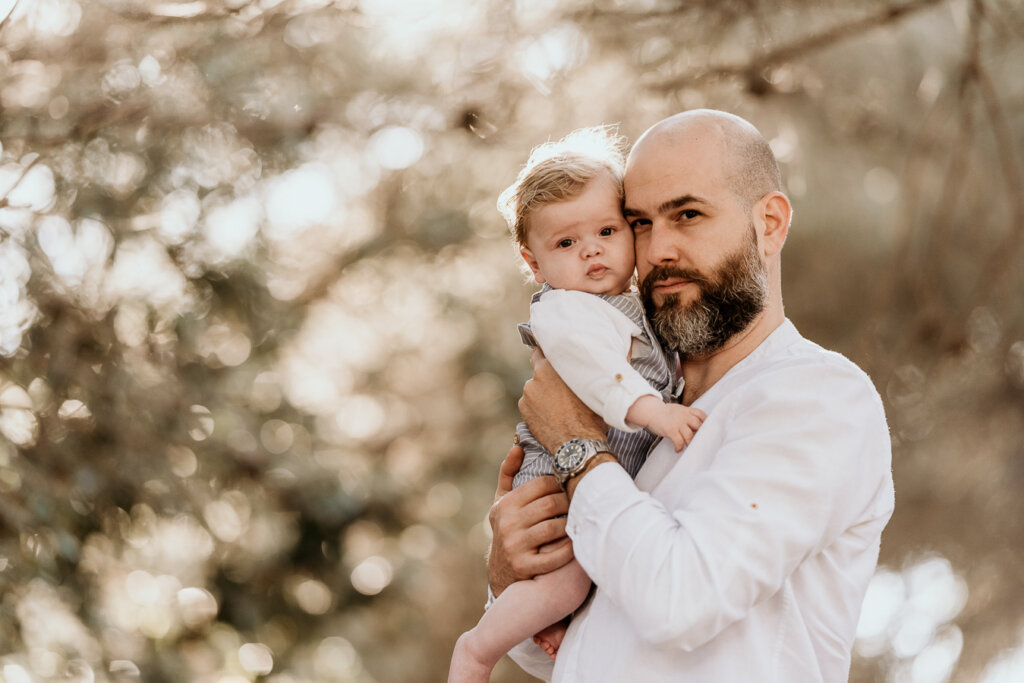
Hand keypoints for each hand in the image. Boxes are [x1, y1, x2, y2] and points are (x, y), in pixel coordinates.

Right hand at [487, 446, 571, 594]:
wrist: (501, 573)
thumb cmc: (508, 529)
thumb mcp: (502, 502)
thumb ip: (508, 473)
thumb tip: (518, 446)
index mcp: (505, 504)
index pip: (540, 484)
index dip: (560, 484)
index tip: (569, 487)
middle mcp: (507, 523)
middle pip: (551, 504)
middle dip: (569, 503)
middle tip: (581, 503)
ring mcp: (515, 546)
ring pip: (555, 528)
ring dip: (571, 524)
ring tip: (579, 521)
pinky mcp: (525, 567)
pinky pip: (555, 556)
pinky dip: (569, 549)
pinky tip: (575, 543)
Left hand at [518, 348, 606, 452]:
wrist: (578, 445)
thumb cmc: (593, 415)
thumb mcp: (601, 386)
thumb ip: (601, 366)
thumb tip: (620, 349)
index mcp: (554, 364)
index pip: (544, 347)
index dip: (552, 351)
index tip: (558, 356)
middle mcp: (537, 375)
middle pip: (539, 365)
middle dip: (548, 371)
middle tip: (561, 382)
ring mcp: (528, 392)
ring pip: (536, 385)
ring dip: (544, 390)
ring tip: (559, 404)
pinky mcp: (523, 408)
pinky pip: (530, 402)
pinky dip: (538, 405)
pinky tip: (552, 414)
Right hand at [647, 403, 706, 451]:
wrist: (651, 412)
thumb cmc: (665, 413)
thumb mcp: (679, 410)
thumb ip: (689, 416)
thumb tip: (699, 426)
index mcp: (687, 410)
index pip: (702, 415)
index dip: (706, 423)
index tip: (707, 430)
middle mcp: (684, 416)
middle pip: (698, 426)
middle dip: (700, 434)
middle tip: (698, 441)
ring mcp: (677, 423)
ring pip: (690, 435)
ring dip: (690, 443)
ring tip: (688, 446)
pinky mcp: (670, 430)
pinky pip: (679, 441)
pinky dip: (679, 447)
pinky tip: (677, 449)